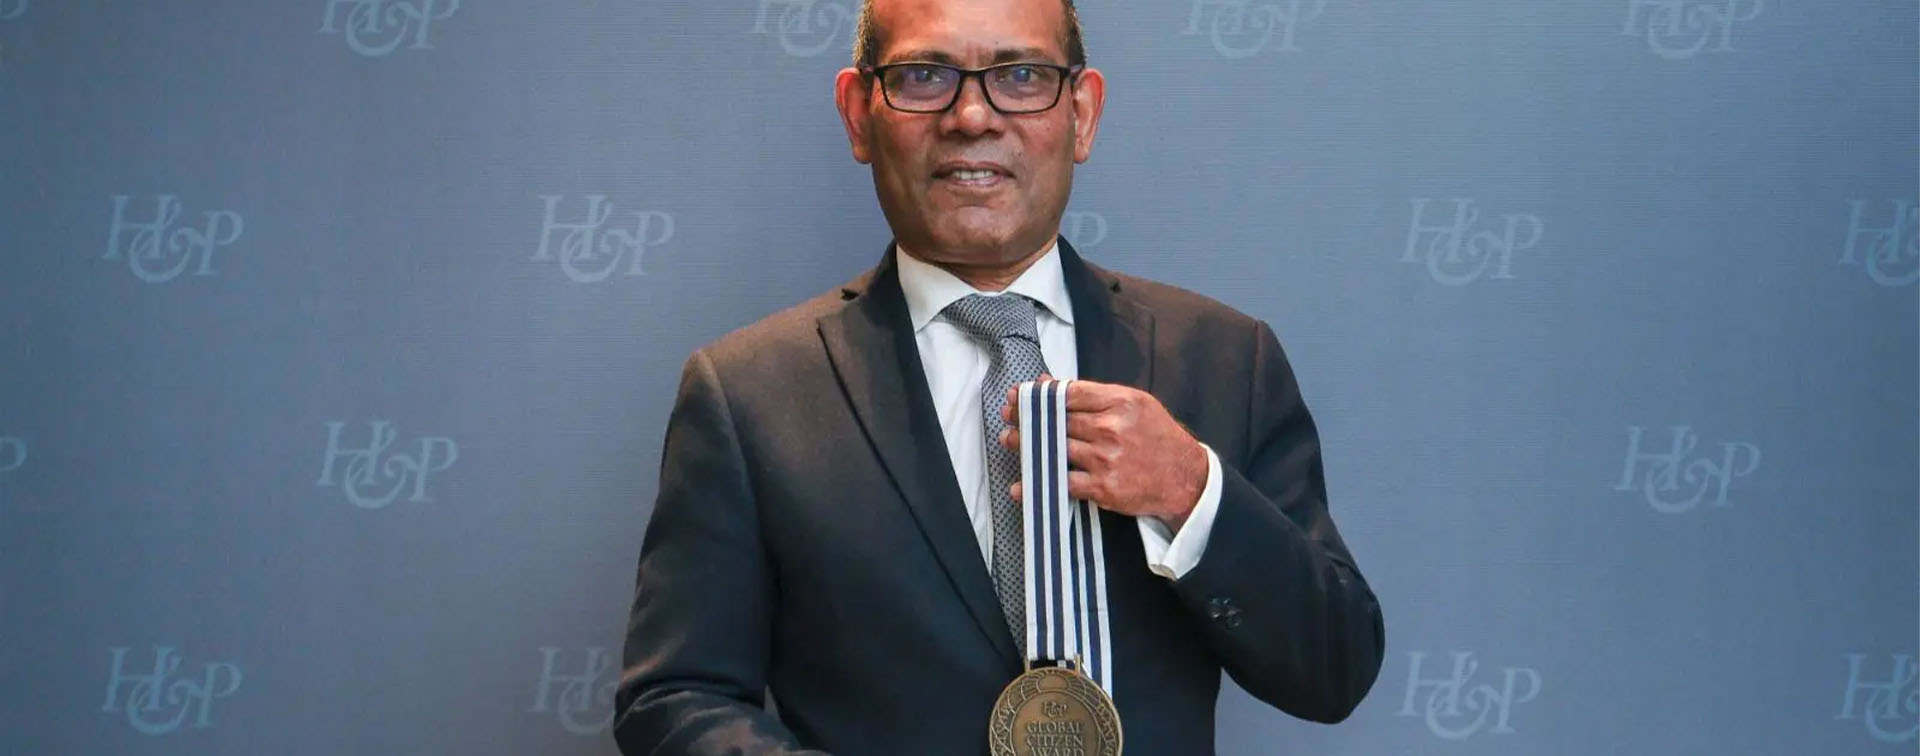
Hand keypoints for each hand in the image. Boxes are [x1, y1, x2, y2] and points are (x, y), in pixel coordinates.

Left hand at [999, 379, 1207, 531]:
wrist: (1185, 478)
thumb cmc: (1158, 438)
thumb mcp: (1135, 404)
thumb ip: (1093, 394)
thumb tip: (1051, 383)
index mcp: (1120, 402)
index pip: (1069, 393)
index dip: (1038, 394)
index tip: (1019, 395)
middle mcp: (1112, 428)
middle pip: (1057, 420)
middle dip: (1027, 418)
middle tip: (1008, 417)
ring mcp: (1106, 459)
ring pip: (1055, 449)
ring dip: (1026, 446)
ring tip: (1010, 441)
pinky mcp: (1104, 487)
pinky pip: (1062, 483)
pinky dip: (1038, 484)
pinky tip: (1021, 485)